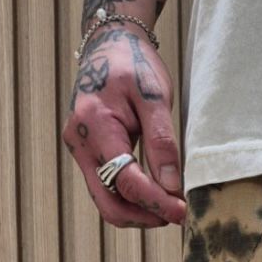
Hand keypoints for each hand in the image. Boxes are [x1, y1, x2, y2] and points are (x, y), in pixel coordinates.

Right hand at [61, 23, 185, 228]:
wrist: (109, 45)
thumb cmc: (133, 64)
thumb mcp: (154, 96)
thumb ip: (161, 140)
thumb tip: (171, 186)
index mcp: (95, 125)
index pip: (125, 180)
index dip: (156, 202)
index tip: (182, 211)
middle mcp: (79, 143)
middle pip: (109, 204)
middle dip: (144, 217)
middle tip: (176, 215)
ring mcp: (79, 151)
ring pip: (106, 202)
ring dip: (138, 212)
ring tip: (168, 206)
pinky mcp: (85, 155)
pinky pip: (106, 189)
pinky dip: (131, 199)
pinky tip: (154, 194)